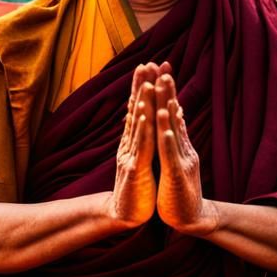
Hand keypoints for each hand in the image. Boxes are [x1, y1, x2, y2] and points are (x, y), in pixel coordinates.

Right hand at [107, 63, 160, 226]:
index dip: (144, 86)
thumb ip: (141, 136)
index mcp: (134, 140)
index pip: (140, 108)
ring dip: (142, 103)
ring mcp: (130, 155)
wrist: (125, 213)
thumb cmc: (136, 185)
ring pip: (138, 124)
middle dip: (141, 86)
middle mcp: (130, 143)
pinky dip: (143, 130)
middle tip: (146, 62)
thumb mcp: (141, 157)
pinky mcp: (134, 170)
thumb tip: (143, 115)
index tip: (152, 64)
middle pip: (136, 109)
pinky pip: (141, 147)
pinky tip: (146, 115)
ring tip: (147, 82)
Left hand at [154, 72, 217, 235]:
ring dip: (167, 109)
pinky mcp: (177, 176)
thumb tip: (175, 116)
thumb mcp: (176, 159)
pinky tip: (163, 129)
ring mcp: (182, 161)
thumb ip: (176, 137)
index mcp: (179, 144)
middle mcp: (183, 148)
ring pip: (173, 131)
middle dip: (167, 91)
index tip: (160, 68)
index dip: (166, 91)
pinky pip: (171, 157)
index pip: (172, 112)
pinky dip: (167, 142)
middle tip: (163, 67)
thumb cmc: (180, 189)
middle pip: (174, 115)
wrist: (192, 219)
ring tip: (162, 88)